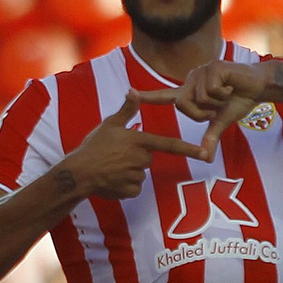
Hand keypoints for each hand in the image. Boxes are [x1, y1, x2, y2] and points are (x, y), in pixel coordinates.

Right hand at [65, 91, 203, 199]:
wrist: (78, 173)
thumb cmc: (93, 146)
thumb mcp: (109, 125)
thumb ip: (127, 110)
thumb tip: (133, 91)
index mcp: (139, 141)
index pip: (169, 144)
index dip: (188, 149)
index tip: (205, 153)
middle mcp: (141, 159)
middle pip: (148, 158)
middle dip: (136, 156)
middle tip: (116, 155)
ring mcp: (136, 176)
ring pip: (140, 173)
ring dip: (129, 171)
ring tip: (111, 167)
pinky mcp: (130, 191)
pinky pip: (134, 187)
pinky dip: (125, 185)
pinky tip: (111, 179)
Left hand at [133, 60, 270, 157]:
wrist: (258, 86)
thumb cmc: (239, 101)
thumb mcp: (222, 121)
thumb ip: (210, 137)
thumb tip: (206, 158)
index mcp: (190, 92)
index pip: (164, 96)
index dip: (147, 97)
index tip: (128, 94)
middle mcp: (191, 79)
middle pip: (182, 105)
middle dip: (201, 113)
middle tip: (218, 107)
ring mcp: (201, 71)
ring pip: (197, 98)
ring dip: (215, 102)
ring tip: (226, 94)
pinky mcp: (213, 67)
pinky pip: (210, 90)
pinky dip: (223, 93)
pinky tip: (231, 86)